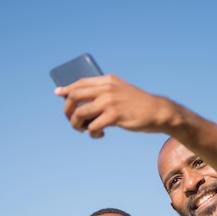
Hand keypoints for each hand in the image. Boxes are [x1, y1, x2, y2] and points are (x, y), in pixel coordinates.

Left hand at [54, 74, 173, 138]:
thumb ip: (106, 93)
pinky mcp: (114, 115)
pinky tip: (100, 134)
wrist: (157, 111)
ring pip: (80, 113)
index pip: (80, 82)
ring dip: (77, 125)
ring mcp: (110, 101)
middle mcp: (106, 88)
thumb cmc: (139, 105)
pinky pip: (93, 126)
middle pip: (74, 96)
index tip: (59, 94)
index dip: (67, 89)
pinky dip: (92, 133)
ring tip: (85, 131)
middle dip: (67, 111)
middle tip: (73, 122)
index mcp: (107, 80)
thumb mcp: (121, 92)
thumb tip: (86, 103)